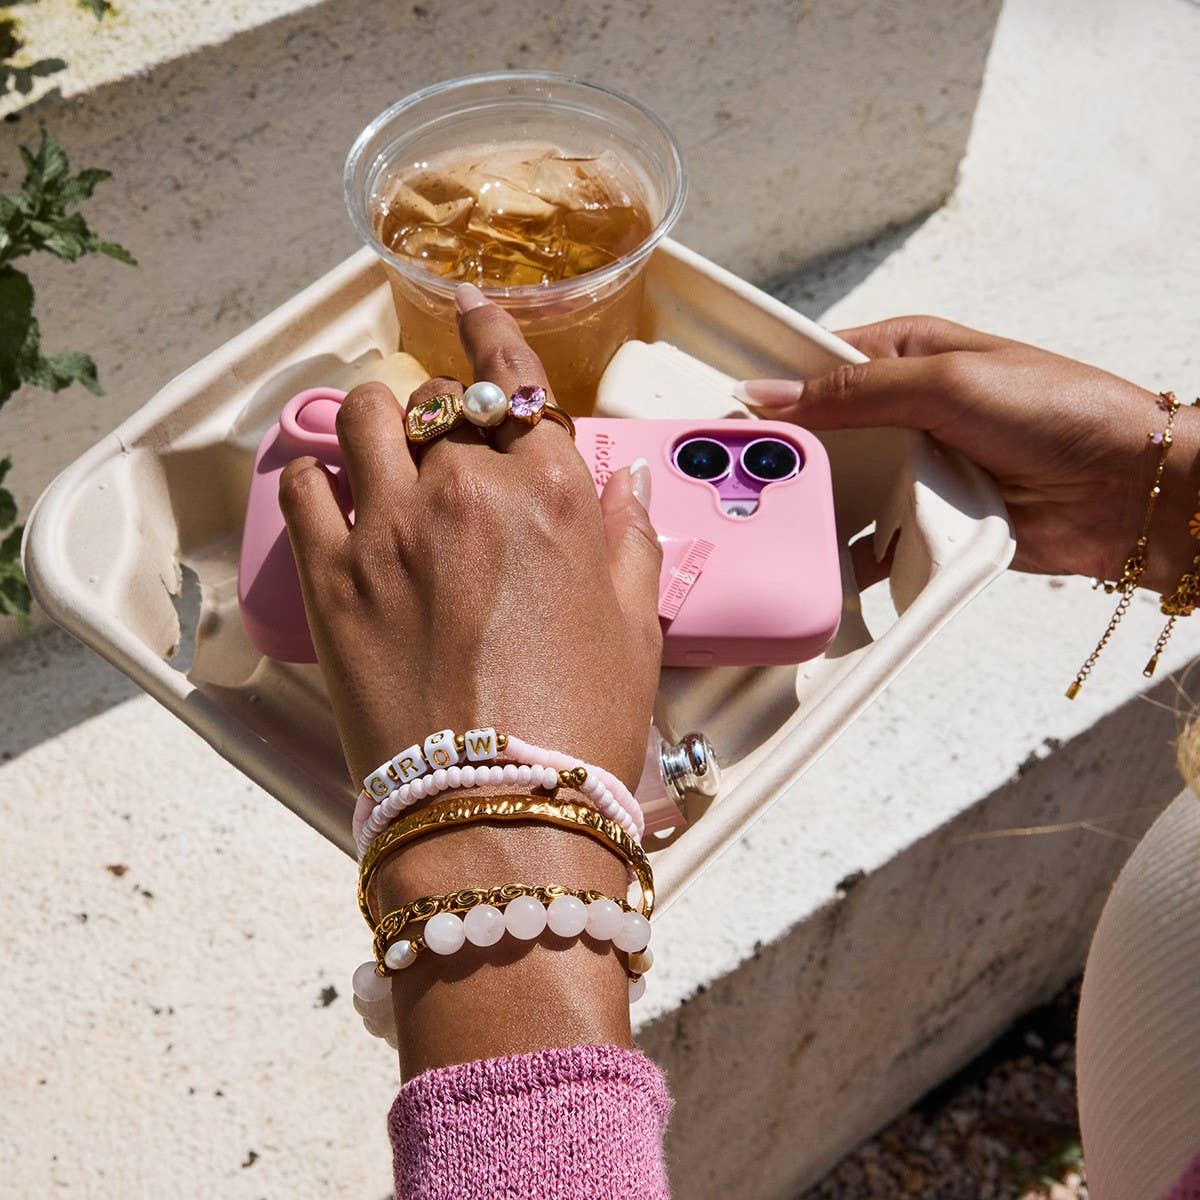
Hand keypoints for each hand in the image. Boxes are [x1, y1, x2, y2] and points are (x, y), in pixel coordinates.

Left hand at [278, 282, 661, 1072]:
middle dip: (445, 414)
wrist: (497, 809)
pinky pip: (304, 485)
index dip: (491, 336)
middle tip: (445, 443)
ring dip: (376, 422)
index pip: (514, 383)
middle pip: (438, 403)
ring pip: (361, 418)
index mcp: (549, 493)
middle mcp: (465, 489)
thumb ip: (627, 540)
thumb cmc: (581, 724)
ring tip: (383, 453)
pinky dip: (318, 478)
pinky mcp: (330, 576)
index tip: (473, 312)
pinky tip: (334, 498)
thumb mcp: (635, 628)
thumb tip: (621, 486)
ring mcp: (389, 528)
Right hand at [738, 316, 1199, 589]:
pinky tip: (827, 561)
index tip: (732, 420)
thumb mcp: (948, 383)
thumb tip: (775, 392)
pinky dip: (851, 551)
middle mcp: (905, 411)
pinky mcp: (927, 518)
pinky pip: (872, 536)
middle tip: (746, 479)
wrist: (1127, 491)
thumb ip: (856, 391)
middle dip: (790, 457)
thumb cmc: (1061, 412)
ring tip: (780, 521)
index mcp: (906, 356)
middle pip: (822, 433)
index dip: (776, 392)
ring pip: (842, 488)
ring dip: (819, 506)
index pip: (819, 367)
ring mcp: (914, 467)